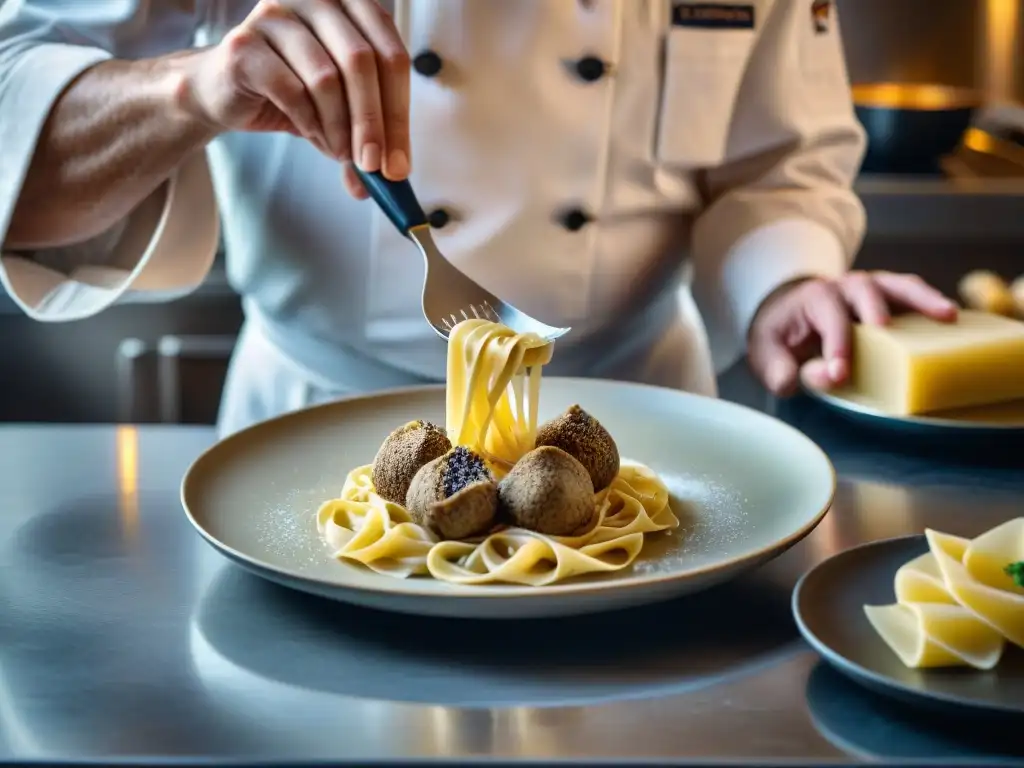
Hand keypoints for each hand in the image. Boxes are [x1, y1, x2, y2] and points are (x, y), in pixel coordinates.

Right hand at [180, 0, 409, 197]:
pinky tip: (312, 135)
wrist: (223, 89)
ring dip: (339, 127)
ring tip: (339, 151)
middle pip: (362, 63)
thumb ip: (370, 134)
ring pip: (327, 78)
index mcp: (352, 5)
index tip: (399, 161)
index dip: (399, 111)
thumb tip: (395, 175)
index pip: (391, 56)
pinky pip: (291, 89)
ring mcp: (277, 15)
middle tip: (374, 165)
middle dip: (373, 124)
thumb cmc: (290, 91)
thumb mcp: (342, 109)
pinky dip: (308, 122)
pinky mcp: (245, 44)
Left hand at [748, 271, 957, 396]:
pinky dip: (931, 303)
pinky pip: (912, 295)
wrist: (789, 312)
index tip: (840, 374)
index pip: (827, 317)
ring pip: (897, 286)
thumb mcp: (766, 354)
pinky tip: (953, 319)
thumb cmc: (781, 335)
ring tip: (947, 315)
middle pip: (864, 289)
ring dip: (922, 298)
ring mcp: (871, 288)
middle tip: (884, 330)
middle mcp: (844, 286)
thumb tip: (805, 381)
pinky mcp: (890, 298)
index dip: (835, 345)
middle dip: (873, 311)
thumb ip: (779, 370)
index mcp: (814, 297)